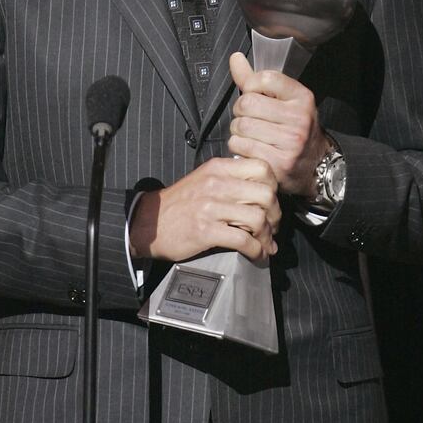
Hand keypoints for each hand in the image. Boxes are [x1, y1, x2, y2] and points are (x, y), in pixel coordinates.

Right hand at [129, 155, 279, 263]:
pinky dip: (256, 250)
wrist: (147, 222)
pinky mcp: (205, 231)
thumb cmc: (179, 204)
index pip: (262, 168)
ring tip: (265, 243)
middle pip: (266, 195)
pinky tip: (256, 254)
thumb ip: (230, 180)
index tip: (272, 202)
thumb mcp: (203, 180)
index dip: (274, 186)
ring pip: (258, 219)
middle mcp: (216, 184)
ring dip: (267, 236)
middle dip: (275, 215)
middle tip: (273, 226)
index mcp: (218, 168)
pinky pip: (243, 240)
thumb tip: (263, 193)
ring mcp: (210, 207)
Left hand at [228, 51, 329, 198]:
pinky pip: (240, 146)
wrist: (312, 163)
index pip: (263, 78)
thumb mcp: (281, 100)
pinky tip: (252, 148)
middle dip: (241, 112)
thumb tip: (235, 58)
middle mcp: (299, 118)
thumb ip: (255, 80)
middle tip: (250, 118)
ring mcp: (291, 141)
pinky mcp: (279, 162)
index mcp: (301, 97)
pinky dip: (239, 146)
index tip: (256, 96)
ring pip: (240, 126)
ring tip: (251, 134)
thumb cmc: (293, 128)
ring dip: (238, 131)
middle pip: (246, 103)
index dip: (251, 87)